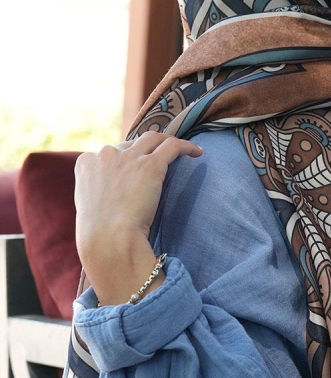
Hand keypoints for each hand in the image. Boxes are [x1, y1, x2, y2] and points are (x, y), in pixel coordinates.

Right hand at [75, 132, 202, 305]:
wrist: (109, 239)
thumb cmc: (100, 234)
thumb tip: (114, 196)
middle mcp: (105, 154)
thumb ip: (100, 192)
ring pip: (153, 138)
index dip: (127, 158)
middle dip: (147, 150)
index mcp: (86, 162)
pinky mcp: (150, 165)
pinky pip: (172, 146)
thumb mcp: (91, 206)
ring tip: (183, 149)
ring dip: (168, 141)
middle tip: (162, 158)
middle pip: (132, 144)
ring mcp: (128, 157)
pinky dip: (186, 146)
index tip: (138, 167)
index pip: (112, 152)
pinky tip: (197, 152)